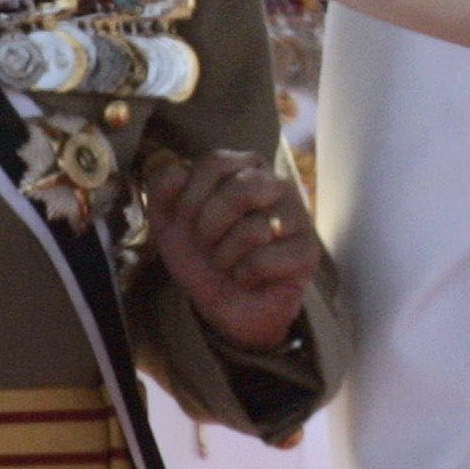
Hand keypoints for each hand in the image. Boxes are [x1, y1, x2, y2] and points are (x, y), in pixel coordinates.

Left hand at [147, 151, 319, 354]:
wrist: (225, 306)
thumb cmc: (203, 257)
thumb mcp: (169, 222)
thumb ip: (162, 189)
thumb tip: (178, 170)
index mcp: (244, 169)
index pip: (216, 162)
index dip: (192, 196)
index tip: (187, 220)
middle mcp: (276, 185)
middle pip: (240, 190)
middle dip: (210, 225)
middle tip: (208, 243)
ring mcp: (297, 216)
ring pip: (253, 230)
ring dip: (225, 256)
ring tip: (228, 263)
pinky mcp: (307, 251)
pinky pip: (264, 259)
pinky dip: (244, 275)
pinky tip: (248, 278)